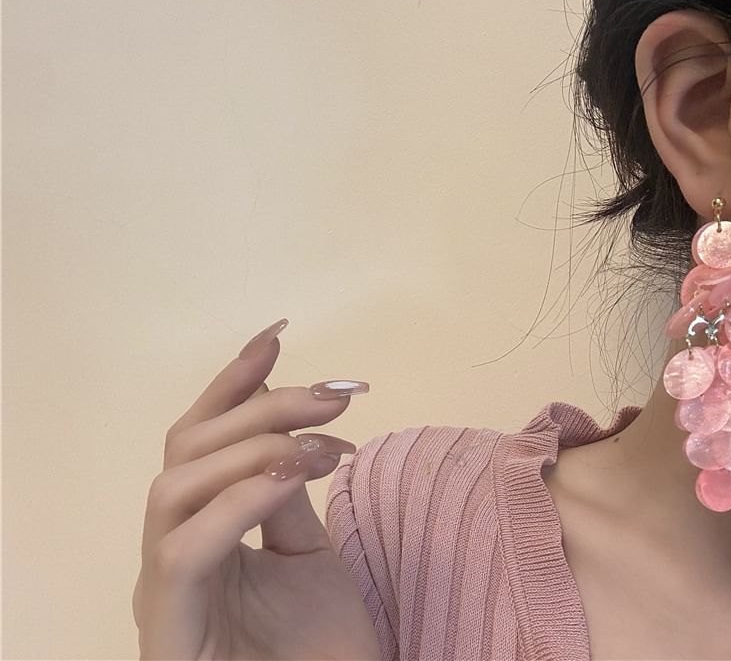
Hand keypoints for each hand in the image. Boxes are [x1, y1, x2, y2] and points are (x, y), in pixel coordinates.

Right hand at [132, 319, 380, 659]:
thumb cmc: (317, 647)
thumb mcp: (305, 552)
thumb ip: (282, 490)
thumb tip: (283, 426)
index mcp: (199, 525)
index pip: (202, 438)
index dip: (233, 383)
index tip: (276, 336)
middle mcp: (169, 546)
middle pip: (189, 447)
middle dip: (263, 406)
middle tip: (334, 396)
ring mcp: (162, 587)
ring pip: (177, 483)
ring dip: (254, 446)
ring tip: (322, 442)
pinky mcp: (167, 623)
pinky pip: (186, 545)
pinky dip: (237, 498)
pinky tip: (290, 475)